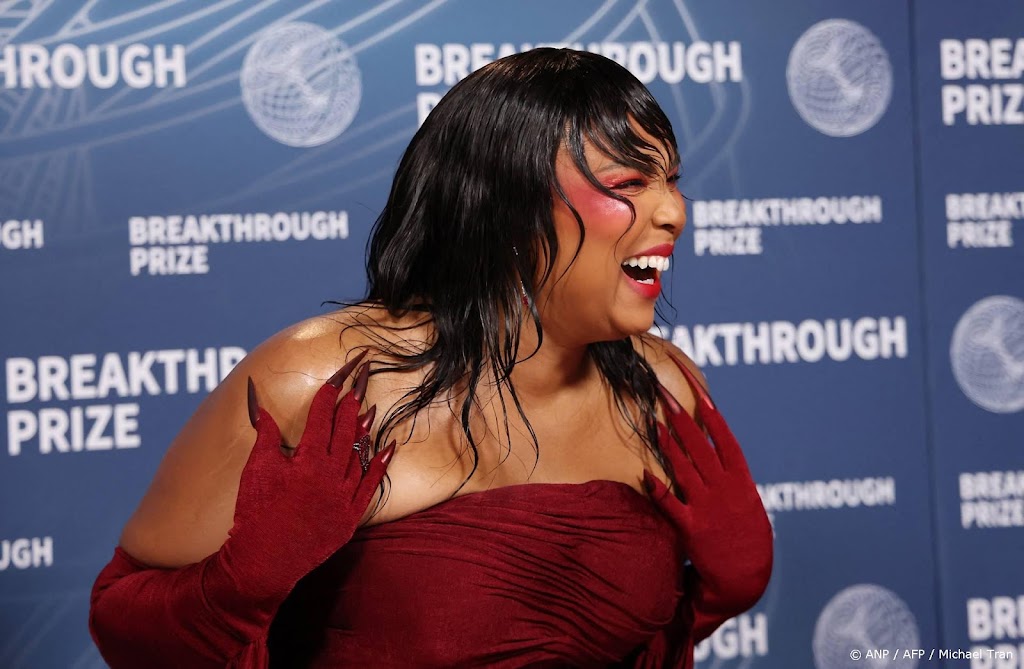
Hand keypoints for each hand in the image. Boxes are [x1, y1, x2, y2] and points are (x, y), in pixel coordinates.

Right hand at [214, 351, 394, 608]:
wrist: (264, 561)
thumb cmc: (255, 514)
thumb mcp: (256, 469)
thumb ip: (265, 435)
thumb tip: (261, 405)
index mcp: (307, 460)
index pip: (321, 416)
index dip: (330, 391)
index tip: (340, 373)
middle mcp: (330, 475)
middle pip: (346, 429)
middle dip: (353, 400)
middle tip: (362, 378)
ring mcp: (343, 496)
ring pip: (360, 454)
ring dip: (365, 429)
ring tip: (370, 406)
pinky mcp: (350, 516)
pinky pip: (371, 485)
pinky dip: (380, 465)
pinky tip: (389, 447)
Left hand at [643, 354, 772, 625]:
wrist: (747, 578)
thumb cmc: (745, 533)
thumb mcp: (745, 497)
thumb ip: (728, 469)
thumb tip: (711, 437)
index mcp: (740, 477)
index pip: (722, 432)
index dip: (707, 405)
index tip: (693, 382)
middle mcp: (725, 488)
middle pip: (699, 444)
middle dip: (679, 414)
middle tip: (660, 389)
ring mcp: (709, 508)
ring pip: (684, 468)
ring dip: (666, 443)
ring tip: (650, 419)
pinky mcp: (693, 530)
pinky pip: (672, 505)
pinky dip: (658, 489)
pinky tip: (643, 473)